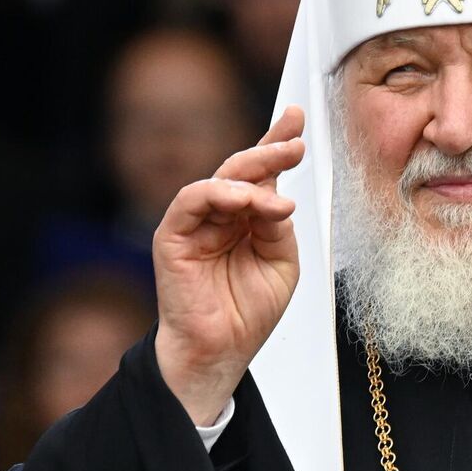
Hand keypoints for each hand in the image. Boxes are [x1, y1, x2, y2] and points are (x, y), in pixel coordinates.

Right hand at [153, 106, 305, 424]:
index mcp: (246, 219)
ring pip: (220, 180)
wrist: (221, 351)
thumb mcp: (280, 262)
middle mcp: (221, 215)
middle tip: (295, 142)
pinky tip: (245, 198)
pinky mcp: (174, 235)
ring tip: (278, 189)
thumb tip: (276, 194)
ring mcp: (196, 223)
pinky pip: (192, 199)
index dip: (276, 144)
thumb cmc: (248, 312)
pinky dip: (218, 192)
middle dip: (269, 150)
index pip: (261, 174)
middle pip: (242, 169)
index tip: (297, 119)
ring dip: (252, 175)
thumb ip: (278, 225)